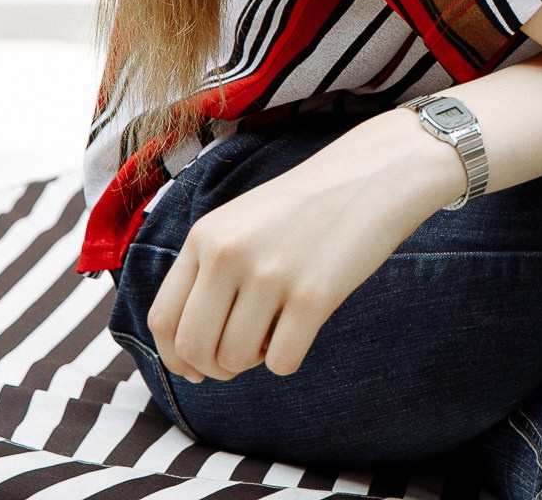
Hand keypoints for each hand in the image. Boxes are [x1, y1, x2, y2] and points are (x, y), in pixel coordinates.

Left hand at [146, 112, 459, 381]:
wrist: (379, 173)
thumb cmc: (311, 204)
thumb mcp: (244, 221)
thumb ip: (210, 268)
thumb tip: (188, 349)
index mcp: (206, 236)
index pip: (162, 319)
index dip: (175, 356)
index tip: (195, 368)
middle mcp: (229, 254)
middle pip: (194, 348)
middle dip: (214, 368)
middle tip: (239, 361)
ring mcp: (271, 274)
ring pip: (235, 360)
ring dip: (255, 360)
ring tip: (278, 330)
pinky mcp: (314, 295)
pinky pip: (282, 362)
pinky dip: (289, 358)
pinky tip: (304, 328)